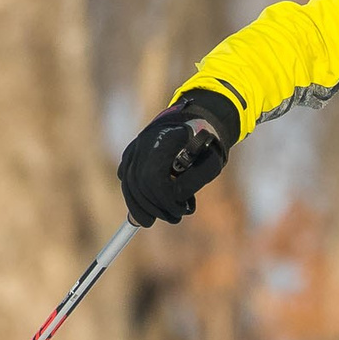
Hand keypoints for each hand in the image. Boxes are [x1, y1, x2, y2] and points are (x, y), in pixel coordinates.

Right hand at [118, 89, 239, 225]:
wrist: (197, 121)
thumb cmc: (207, 144)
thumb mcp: (212, 163)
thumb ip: (193, 182)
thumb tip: (173, 200)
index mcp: (165, 140)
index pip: (154, 178)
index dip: (164, 201)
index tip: (181, 211)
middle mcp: (145, 141)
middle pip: (138, 183)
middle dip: (154, 207)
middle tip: (174, 218)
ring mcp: (136, 146)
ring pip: (128, 182)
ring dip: (140, 206)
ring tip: (160, 217)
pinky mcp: (132, 152)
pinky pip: (126, 178)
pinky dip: (134, 196)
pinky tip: (148, 208)